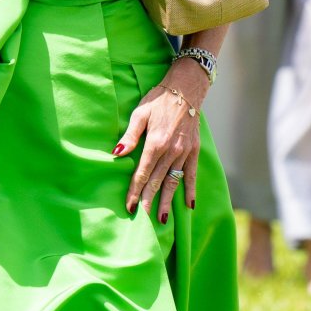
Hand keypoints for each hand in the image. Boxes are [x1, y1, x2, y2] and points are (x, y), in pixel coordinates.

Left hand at [115, 63, 204, 220]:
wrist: (185, 90)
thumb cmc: (158, 100)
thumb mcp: (139, 114)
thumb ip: (129, 136)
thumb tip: (116, 153)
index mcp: (155, 143)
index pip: (142, 174)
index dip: (134, 192)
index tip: (129, 207)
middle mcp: (171, 151)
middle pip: (156, 182)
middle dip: (148, 202)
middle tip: (141, 221)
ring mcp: (184, 153)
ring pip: (173, 182)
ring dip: (167, 202)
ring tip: (162, 220)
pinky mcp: (194, 151)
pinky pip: (192, 174)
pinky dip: (190, 190)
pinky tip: (189, 205)